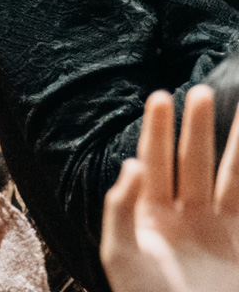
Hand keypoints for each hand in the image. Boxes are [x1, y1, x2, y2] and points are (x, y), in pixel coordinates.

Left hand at [100, 86, 238, 291]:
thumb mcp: (120, 256)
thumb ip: (120, 209)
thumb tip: (131, 164)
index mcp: (151, 218)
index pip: (155, 163)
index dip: (158, 131)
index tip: (162, 96)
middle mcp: (186, 220)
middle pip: (194, 163)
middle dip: (198, 128)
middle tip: (201, 92)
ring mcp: (220, 232)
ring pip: (231, 178)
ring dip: (237, 147)